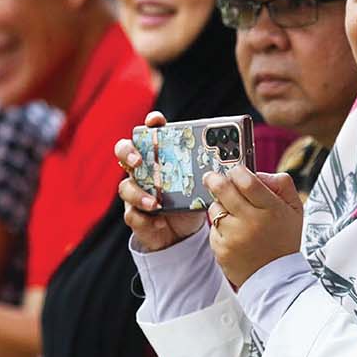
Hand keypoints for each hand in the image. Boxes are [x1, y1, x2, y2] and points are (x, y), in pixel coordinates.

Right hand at [116, 111, 210, 252]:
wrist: (183, 235)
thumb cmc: (190, 202)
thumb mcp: (199, 185)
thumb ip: (206, 173)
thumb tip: (233, 162)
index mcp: (157, 158)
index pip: (149, 133)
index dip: (150, 125)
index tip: (156, 121)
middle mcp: (142, 171)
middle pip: (123, 152)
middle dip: (128, 152)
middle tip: (139, 160)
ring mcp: (135, 192)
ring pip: (125, 187)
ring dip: (138, 194)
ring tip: (155, 204)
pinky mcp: (135, 215)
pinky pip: (132, 214)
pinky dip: (145, 219)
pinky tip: (159, 223)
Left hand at [203, 166, 304, 285]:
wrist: (277, 279)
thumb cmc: (284, 239)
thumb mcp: (294, 209)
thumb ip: (281, 183)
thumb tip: (257, 172)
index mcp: (271, 210)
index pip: (247, 181)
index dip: (237, 171)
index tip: (235, 171)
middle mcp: (251, 223)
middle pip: (223, 189)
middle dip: (214, 179)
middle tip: (212, 177)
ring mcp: (234, 237)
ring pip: (215, 208)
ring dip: (220, 206)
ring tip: (234, 215)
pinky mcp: (221, 250)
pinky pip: (213, 228)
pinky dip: (220, 227)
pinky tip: (234, 234)